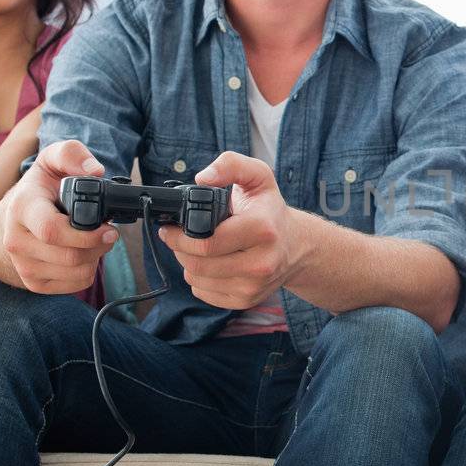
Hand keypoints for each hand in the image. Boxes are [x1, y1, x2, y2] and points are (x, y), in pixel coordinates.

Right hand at [0, 140, 113, 292]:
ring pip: (75, 272)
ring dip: (95, 258)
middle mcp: (16, 240)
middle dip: (99, 245)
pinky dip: (87, 271)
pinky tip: (83, 253)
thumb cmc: (41, 188)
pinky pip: (74, 284)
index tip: (109, 229)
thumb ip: (73, 154)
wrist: (16, 216)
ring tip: (93, 240)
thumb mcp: (53, 160)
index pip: (52, 231)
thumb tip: (95, 171)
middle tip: (108, 232)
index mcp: (21, 209)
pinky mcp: (33, 283)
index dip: (87, 235)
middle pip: (70, 256)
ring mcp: (22, 265)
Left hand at [160, 151, 288, 309]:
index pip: (206, 242)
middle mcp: (262, 262)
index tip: (169, 227)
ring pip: (197, 280)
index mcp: (262, 229)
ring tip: (197, 248)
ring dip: (188, 264)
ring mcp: (254, 286)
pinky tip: (210, 264)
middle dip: (179, 249)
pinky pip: (204, 294)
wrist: (296, 246)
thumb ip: (231, 165)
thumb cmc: (270, 210)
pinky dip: (199, 280)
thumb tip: (203, 178)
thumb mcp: (258, 177)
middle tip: (178, 237)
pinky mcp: (246, 300)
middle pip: (198, 264)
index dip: (178, 236)